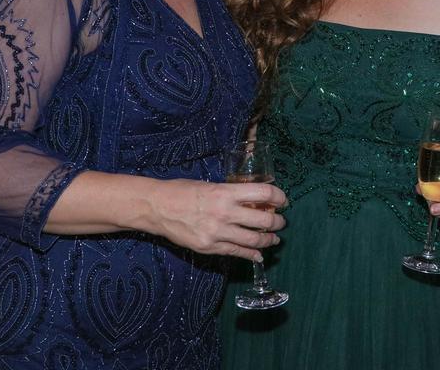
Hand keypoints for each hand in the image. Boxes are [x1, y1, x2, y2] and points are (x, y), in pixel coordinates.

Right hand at [146, 178, 286, 261]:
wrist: (157, 207)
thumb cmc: (182, 190)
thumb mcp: (210, 185)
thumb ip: (230, 194)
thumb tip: (252, 201)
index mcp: (225, 192)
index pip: (263, 193)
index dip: (278, 196)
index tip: (283, 200)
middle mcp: (224, 213)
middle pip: (263, 220)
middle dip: (277, 222)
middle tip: (280, 221)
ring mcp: (217, 233)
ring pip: (253, 240)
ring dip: (268, 240)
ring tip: (273, 238)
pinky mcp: (209, 247)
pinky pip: (236, 253)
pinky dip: (251, 255)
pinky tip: (258, 254)